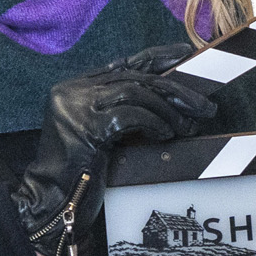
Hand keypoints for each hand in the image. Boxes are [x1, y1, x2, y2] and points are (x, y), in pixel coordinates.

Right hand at [10, 43, 215, 255]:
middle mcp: (73, 90)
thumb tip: (174, 98)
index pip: (124, 63)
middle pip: (135, 77)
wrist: (50, 201)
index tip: (186, 54)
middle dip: (175, 90)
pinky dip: (154, 123)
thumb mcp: (103, 131)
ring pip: (136, 92)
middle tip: (205, 106)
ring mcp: (76, 106)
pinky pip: (131, 115)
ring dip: (169, 110)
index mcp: (76, 86)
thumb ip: (124, 110)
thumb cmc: (81, 172)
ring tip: (188, 126)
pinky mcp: (85, 127)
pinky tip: (166, 135)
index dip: (157, 57)